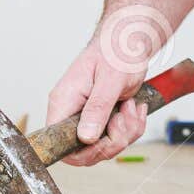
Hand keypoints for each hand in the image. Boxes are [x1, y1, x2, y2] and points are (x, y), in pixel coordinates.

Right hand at [44, 44, 147, 166]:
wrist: (129, 41)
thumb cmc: (116, 51)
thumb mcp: (110, 79)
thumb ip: (97, 108)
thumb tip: (85, 137)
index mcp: (64, 102)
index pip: (59, 143)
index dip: (82, 152)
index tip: (104, 139)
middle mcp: (71, 113)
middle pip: (84, 152)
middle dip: (112, 141)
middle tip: (124, 117)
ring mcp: (87, 117)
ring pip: (104, 147)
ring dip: (126, 132)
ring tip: (130, 106)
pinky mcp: (102, 119)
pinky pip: (116, 138)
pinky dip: (132, 127)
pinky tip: (134, 108)